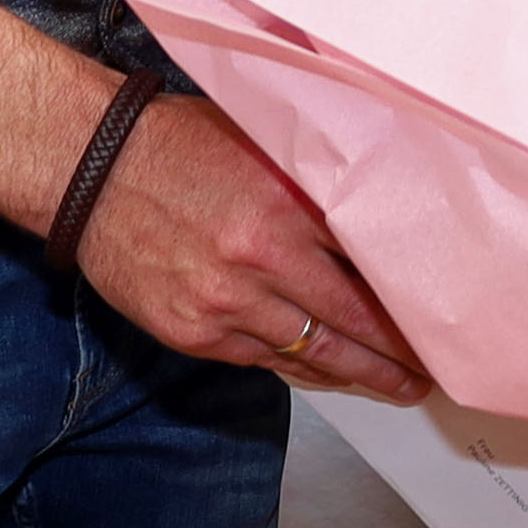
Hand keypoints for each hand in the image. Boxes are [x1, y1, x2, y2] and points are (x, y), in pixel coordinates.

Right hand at [79, 95, 429, 402]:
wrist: (90, 169)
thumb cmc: (176, 142)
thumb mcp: (260, 142)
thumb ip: (312, 179)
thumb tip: (372, 202)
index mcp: (286, 205)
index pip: (367, 264)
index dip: (406, 296)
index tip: (437, 312)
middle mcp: (259, 261)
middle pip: (349, 321)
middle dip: (395, 352)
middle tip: (428, 368)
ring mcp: (224, 305)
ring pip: (309, 352)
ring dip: (356, 373)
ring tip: (394, 385)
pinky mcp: (193, 333)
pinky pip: (261, 361)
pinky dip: (299, 368)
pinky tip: (326, 372)